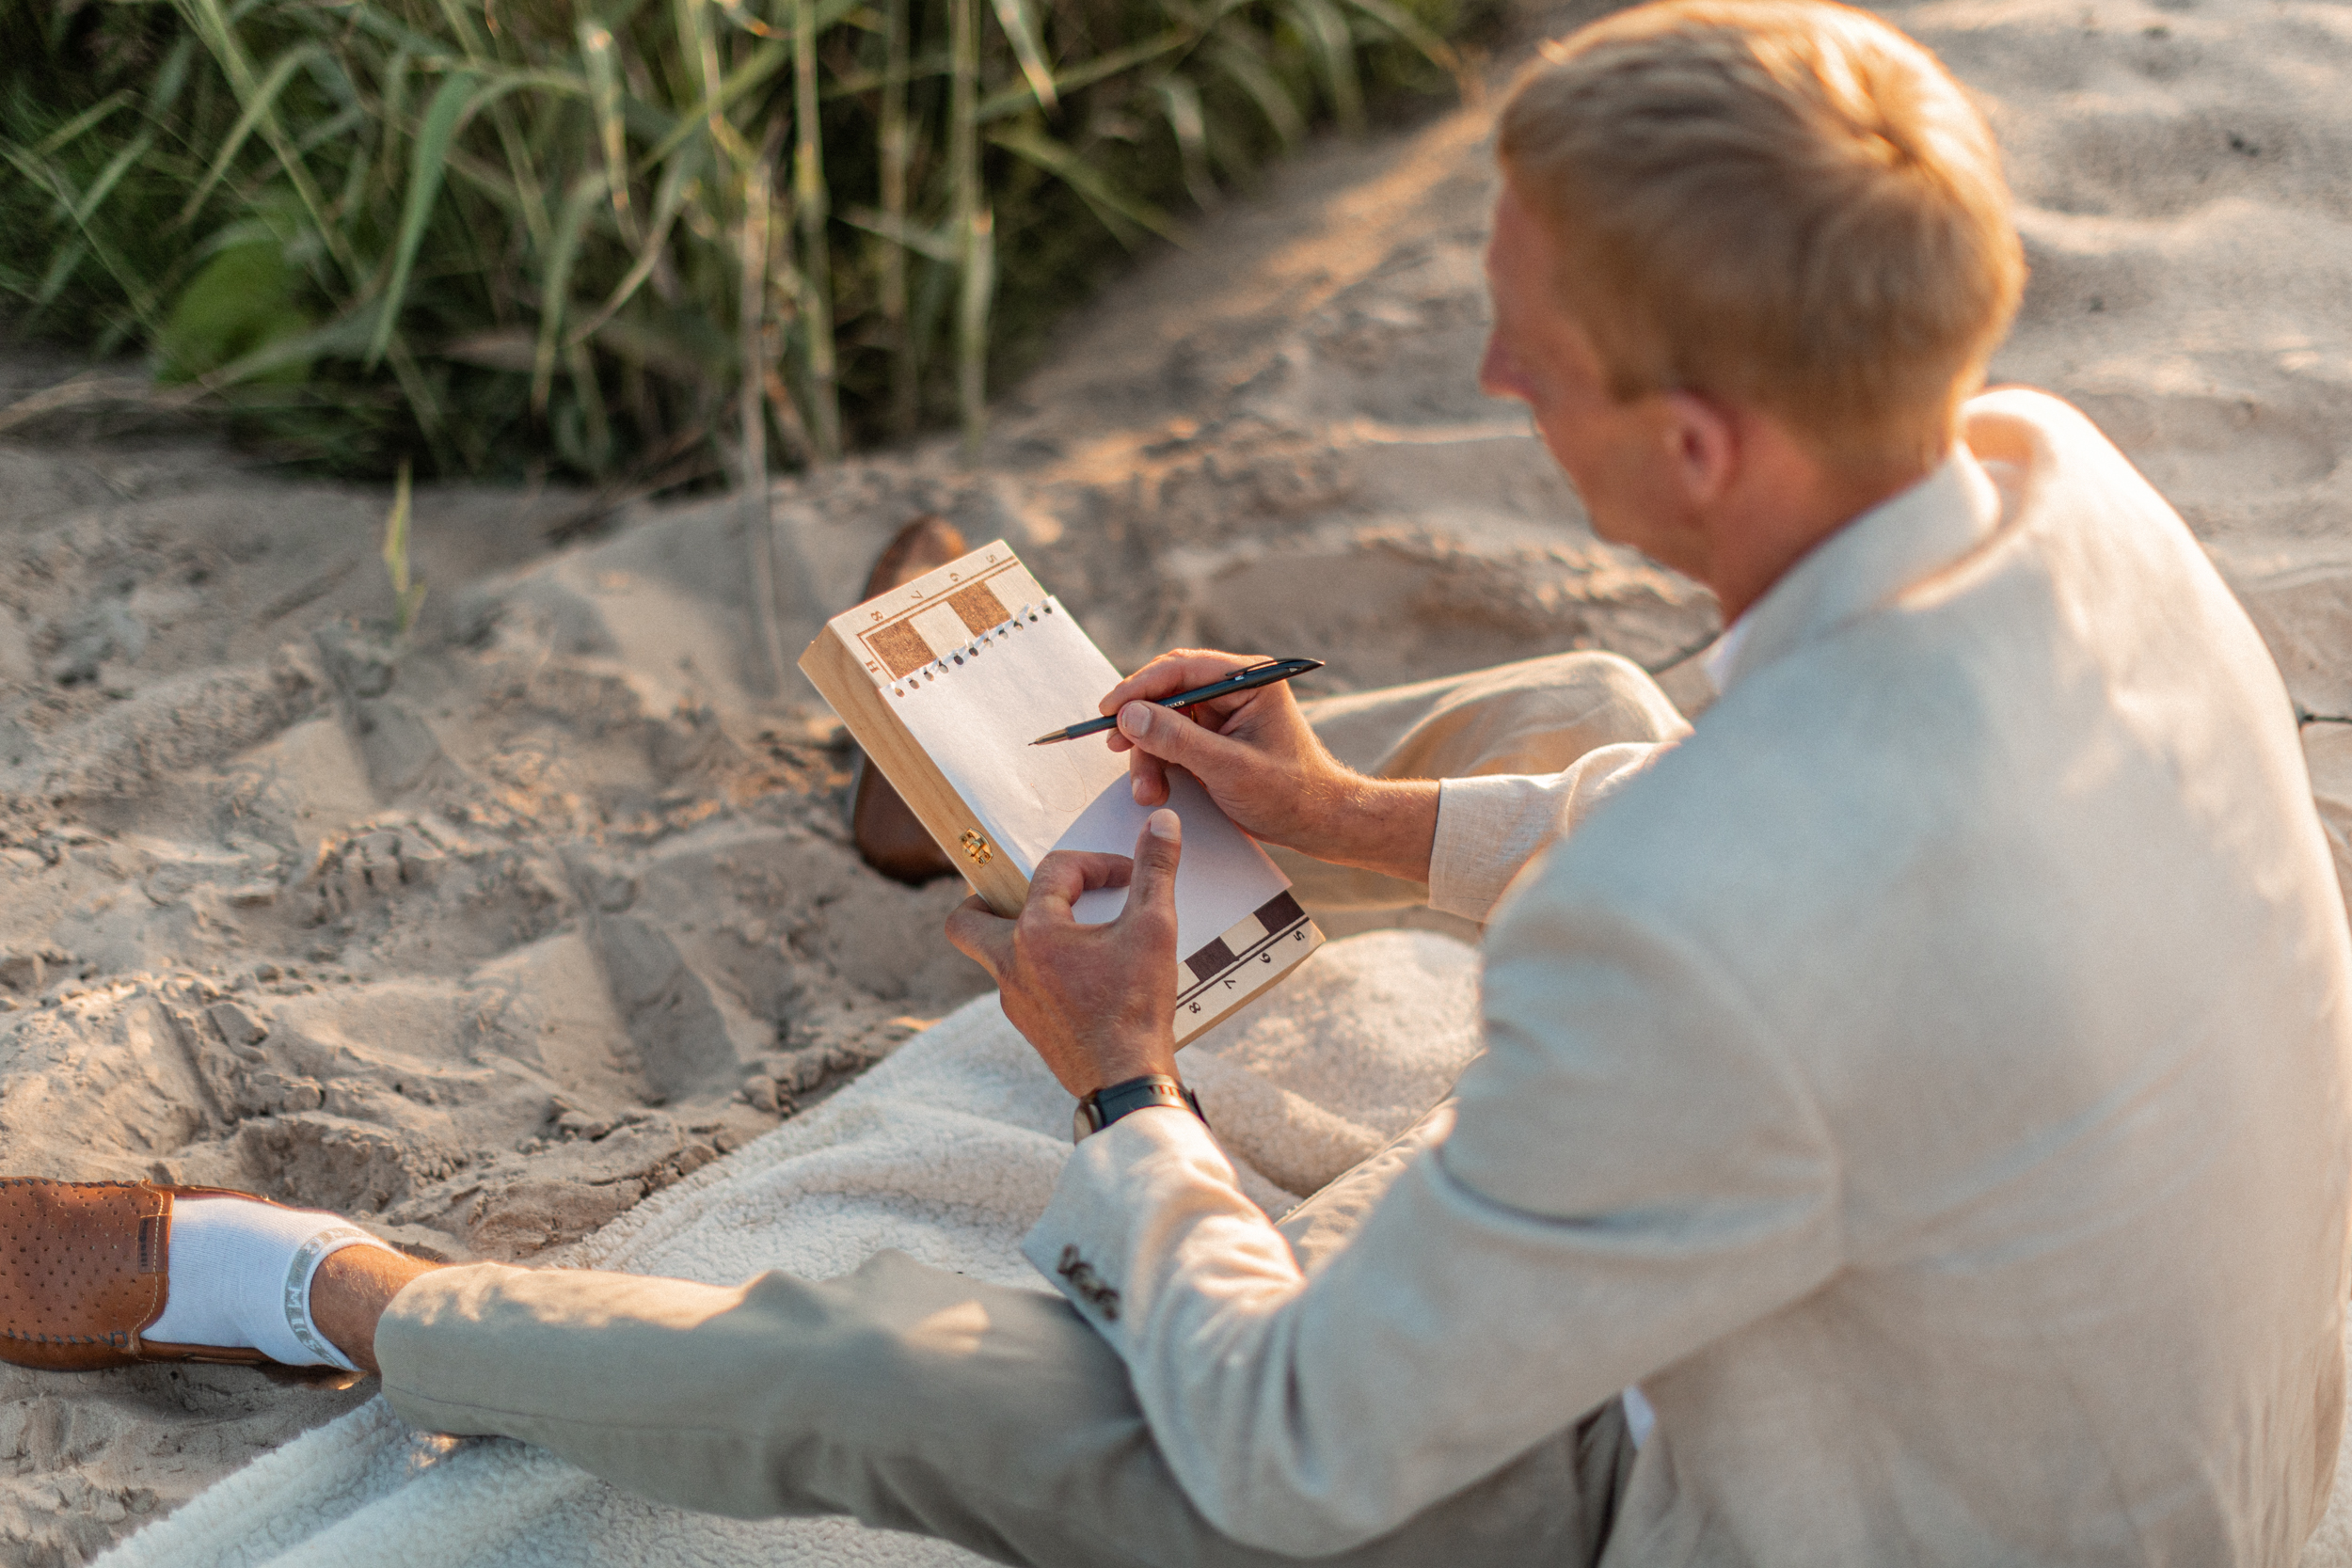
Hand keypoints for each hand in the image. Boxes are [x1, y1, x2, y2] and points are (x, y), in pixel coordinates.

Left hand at [946, 809, 1182, 1097]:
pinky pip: (1017, 986)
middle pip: (966, 922)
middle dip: (987, 899)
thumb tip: (1162, 822)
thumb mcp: (1154, 929)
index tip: (1128, 876)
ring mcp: (1014, 999)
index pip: (1055, 871)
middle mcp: (1010, 964)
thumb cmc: (1135, 1006)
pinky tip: (1081, 974)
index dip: (1096, 863)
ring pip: (991, 956)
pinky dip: (1039, 970)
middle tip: (1028, 894)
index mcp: (1035, 932)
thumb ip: (1155, 871)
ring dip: (1020, 936)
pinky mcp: (1029, 1025)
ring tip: (1065, 932)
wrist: (1125, 1081)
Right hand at [1098, 649, 1438, 881]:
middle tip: (1114, 747)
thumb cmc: (1289, 794)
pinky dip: (1160, 764)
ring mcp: (1224, 714)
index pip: (1182, 669)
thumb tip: (1129, 715)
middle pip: (1168, 692)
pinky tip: (1157, 789)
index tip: (1109, 710)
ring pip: (1164, 720)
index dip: (1139, 687)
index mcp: (1250, 680)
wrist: (1319, 824)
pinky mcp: (1215, 738)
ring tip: (1147, 791)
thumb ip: (1177, 739)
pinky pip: (1173, 741)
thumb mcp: (1228, 768)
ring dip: (1148, 754)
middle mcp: (1235, 689)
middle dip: (1141, 724)